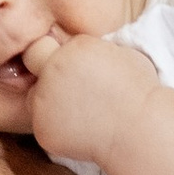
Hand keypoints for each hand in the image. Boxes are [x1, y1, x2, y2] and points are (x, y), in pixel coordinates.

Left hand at [22, 28, 149, 169]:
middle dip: (47, 75)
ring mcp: (43, 103)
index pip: (43, 44)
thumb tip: (85, 50)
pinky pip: (42, 125)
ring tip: (81, 113)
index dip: (53, 54)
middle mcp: (52, 72)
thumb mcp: (122, 53)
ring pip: (34, 98)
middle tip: (72, 91)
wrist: (140, 130)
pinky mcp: (42, 130)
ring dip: (49, 102)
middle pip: (33, 66)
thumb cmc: (139, 92)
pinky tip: (81, 130)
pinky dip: (56, 128)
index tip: (67, 66)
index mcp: (73, 49)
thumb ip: (94, 49)